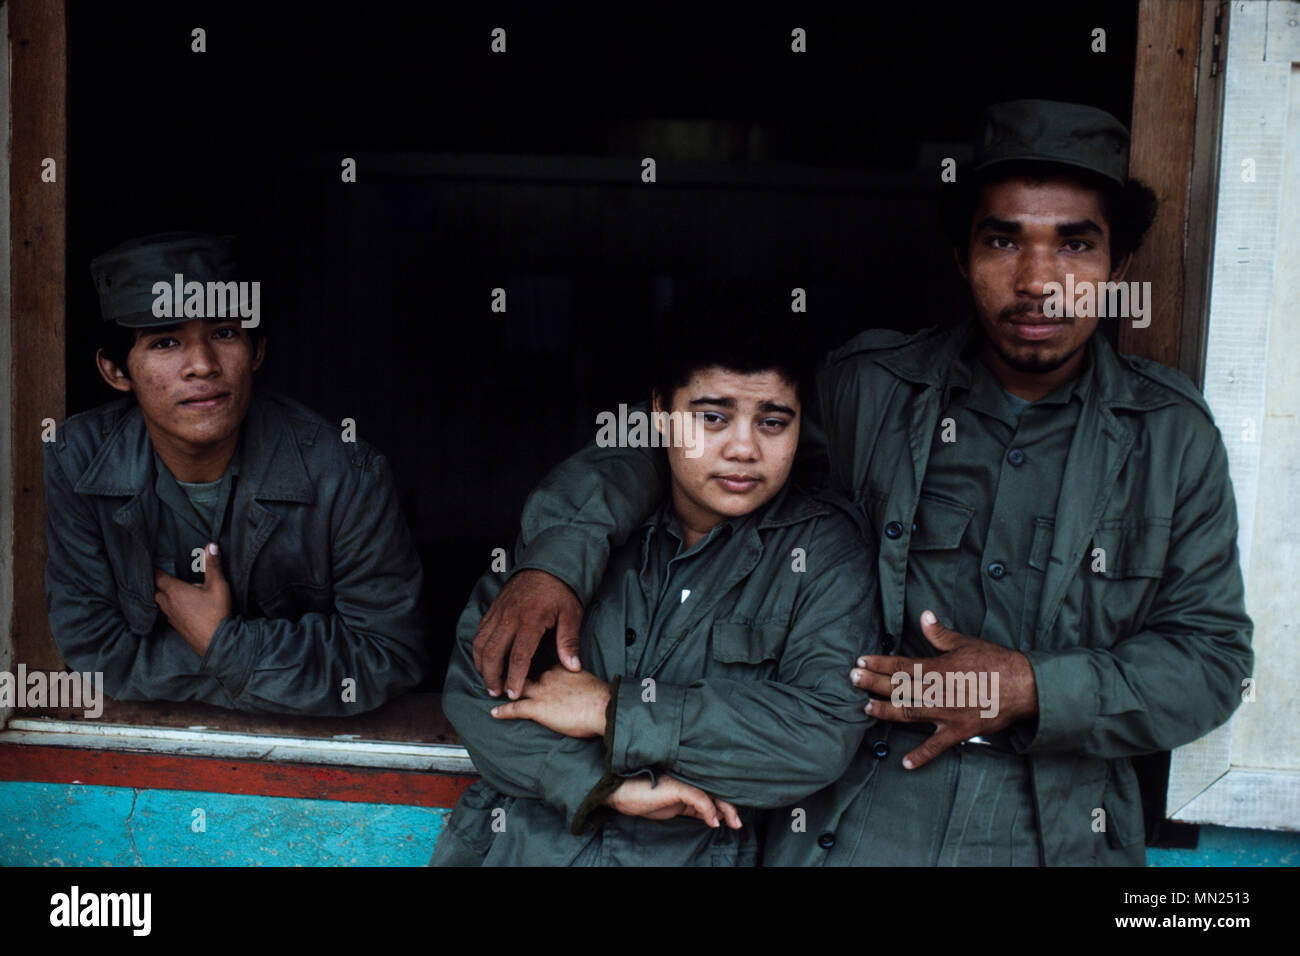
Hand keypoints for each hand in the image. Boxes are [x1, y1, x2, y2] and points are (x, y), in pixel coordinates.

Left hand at [154, 542, 231, 656]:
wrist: (217, 643)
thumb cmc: (216, 612)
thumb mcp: (218, 586)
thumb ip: (213, 566)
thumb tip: (211, 545)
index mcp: (174, 591)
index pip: (157, 576)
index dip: (152, 569)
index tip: (147, 562)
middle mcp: (168, 604)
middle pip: (154, 590)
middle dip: (155, 583)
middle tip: (157, 575)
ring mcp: (171, 617)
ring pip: (159, 603)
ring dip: (161, 596)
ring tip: (165, 590)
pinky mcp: (177, 627)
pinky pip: (167, 614)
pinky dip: (168, 607)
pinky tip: (177, 607)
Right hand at [473, 569, 583, 699]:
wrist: (547, 562)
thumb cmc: (561, 590)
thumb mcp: (571, 614)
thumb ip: (569, 641)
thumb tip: (573, 667)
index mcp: (530, 620)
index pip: (518, 656)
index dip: (514, 678)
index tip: (513, 695)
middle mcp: (510, 617)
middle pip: (493, 653)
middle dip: (492, 676)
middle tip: (495, 692)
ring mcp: (499, 612)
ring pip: (482, 643)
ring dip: (482, 664)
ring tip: (488, 680)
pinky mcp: (494, 608)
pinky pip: (480, 631)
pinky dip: (479, 648)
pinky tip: (484, 659)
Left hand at [489, 666, 610, 737]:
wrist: (604, 706)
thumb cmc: (603, 699)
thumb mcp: (590, 684)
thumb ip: (581, 685)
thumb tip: (582, 693)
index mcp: (563, 668)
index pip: (545, 667)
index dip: (538, 672)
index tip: (533, 673)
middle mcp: (549, 676)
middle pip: (527, 674)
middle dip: (515, 675)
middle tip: (504, 678)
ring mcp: (542, 692)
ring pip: (517, 688)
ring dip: (506, 690)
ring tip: (495, 691)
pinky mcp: (538, 708)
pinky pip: (515, 708)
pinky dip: (503, 711)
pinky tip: (494, 713)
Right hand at [604, 775, 742, 829]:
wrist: (620, 792)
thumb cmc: (643, 797)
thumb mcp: (672, 806)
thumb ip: (691, 808)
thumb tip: (713, 817)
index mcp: (687, 782)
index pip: (711, 791)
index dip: (724, 804)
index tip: (734, 820)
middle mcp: (687, 779)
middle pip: (715, 790)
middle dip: (729, 807)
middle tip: (738, 823)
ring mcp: (682, 781)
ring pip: (711, 793)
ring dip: (725, 809)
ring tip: (733, 823)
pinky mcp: (677, 786)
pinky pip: (699, 798)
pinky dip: (708, 810)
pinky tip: (713, 821)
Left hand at [849, 609, 1038, 769]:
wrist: (1023, 687)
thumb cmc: (995, 661)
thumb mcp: (966, 643)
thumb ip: (940, 634)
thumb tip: (924, 616)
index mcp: (938, 669)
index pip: (900, 666)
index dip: (879, 664)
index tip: (861, 661)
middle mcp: (937, 692)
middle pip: (898, 688)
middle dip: (873, 684)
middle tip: (852, 679)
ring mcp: (946, 714)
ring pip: (908, 713)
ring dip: (885, 712)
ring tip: (866, 709)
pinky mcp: (959, 731)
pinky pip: (936, 746)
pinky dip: (921, 755)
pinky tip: (905, 762)